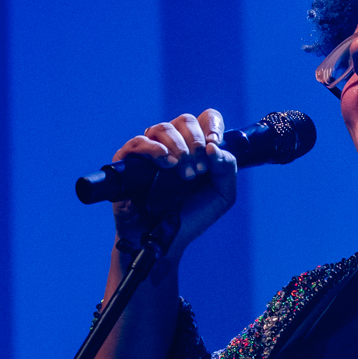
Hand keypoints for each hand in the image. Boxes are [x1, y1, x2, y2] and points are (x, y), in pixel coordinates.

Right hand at [110, 109, 237, 259]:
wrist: (165, 240)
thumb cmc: (193, 216)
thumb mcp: (223, 195)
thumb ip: (227, 168)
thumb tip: (213, 146)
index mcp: (198, 148)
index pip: (206, 118)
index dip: (212, 126)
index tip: (214, 145)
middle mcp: (175, 145)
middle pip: (185, 120)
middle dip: (195, 142)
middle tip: (197, 171)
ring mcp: (151, 152)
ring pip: (162, 128)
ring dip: (178, 147)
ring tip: (183, 173)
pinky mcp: (130, 162)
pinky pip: (137, 142)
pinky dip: (153, 148)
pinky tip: (165, 161)